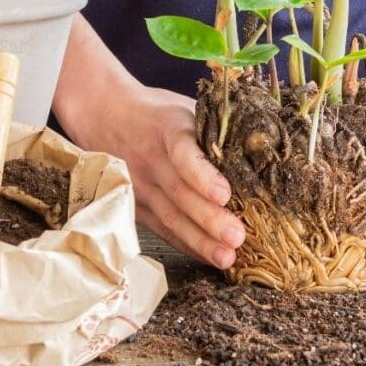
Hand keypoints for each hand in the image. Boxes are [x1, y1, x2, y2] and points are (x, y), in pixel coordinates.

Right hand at [62, 82, 245, 269]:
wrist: (104, 113)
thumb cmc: (157, 112)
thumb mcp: (184, 107)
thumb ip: (212, 127)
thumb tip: (261, 147)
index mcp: (169, 127)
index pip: (184, 152)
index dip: (202, 175)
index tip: (225, 195)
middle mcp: (151, 157)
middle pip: (180, 192)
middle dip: (209, 219)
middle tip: (237, 238)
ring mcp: (139, 184)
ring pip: (170, 216)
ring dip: (199, 240)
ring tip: (226, 258)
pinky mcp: (135, 204)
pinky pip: (162, 227)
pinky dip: (185, 244)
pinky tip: (206, 257)